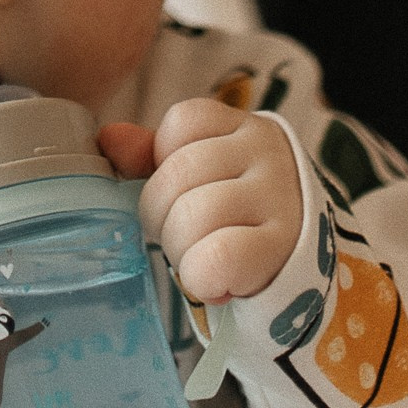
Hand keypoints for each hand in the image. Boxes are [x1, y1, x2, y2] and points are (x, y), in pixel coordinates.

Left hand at [102, 97, 304, 306]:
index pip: (182, 122)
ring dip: (181, 251)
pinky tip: (215, 284)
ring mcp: (279, 198)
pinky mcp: (283, 248)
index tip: (179, 196)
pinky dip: (202, 276)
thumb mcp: (204, 178)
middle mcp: (267, 154)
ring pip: (194, 214)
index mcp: (243, 128)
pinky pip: (218, 256)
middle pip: (179, 173)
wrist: (298, 269)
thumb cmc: (239, 218)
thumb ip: (156, 157)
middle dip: (162, 217)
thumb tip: (108, 140)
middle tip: (181, 240)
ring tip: (198, 262)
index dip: (163, 164)